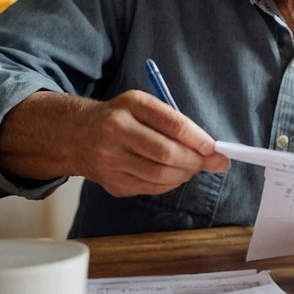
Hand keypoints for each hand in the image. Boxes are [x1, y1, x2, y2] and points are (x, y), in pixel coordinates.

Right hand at [0, 90, 229, 195]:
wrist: (77, 134)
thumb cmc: (122, 118)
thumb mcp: (145, 108)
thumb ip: (179, 126)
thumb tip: (216, 154)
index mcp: (131, 104)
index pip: (174, 124)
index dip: (200, 140)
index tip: (216, 149)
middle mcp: (117, 130)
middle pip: (167, 153)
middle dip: (195, 161)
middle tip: (209, 162)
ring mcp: (110, 159)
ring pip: (160, 175)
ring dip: (184, 175)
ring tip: (190, 168)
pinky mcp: (111, 182)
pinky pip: (150, 188)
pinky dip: (169, 184)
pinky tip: (172, 175)